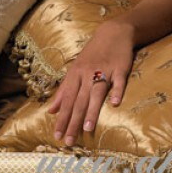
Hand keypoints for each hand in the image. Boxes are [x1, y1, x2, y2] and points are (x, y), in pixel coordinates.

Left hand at [48, 20, 134, 145]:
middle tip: (69, 140)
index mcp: (75, 74)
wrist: (113, 32)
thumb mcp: (75, 69)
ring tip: (88, 128)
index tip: (56, 135)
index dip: (61, 117)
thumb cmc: (93, 53)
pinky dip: (117, 91)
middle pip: (80, 99)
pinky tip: (115, 104)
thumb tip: (50, 110)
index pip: (67, 99)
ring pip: (97, 92)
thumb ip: (64, 90)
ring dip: (92, 110)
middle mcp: (88, 73)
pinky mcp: (120, 67)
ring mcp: (105, 69)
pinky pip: (119, 81)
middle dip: (74, 120)